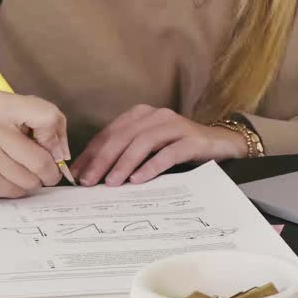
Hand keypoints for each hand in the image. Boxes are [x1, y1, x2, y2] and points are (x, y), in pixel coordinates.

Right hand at [0, 90, 69, 199]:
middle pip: (41, 159)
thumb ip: (52, 127)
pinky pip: (14, 191)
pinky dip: (17, 191)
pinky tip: (8, 181)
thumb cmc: (2, 134)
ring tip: (23, 174)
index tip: (52, 148)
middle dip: (50, 172)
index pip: (49, 118)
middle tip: (47, 173)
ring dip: (33, 183)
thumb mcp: (24, 117)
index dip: (57, 139)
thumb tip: (61, 155)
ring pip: (29, 180)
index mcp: (3, 103)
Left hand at [72, 105, 246, 186]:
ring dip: (124, 164)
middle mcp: (157, 116)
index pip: (110, 133)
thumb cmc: (178, 148)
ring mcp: (176, 126)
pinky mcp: (192, 140)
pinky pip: (168, 153)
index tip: (76, 175)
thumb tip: (92, 173)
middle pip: (123, 137)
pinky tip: (139, 180)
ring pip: (143, 143)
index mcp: (141, 114)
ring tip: (111, 183)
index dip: (91, 154)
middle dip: (102, 160)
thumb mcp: (148, 147)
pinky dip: (151, 166)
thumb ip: (125, 153)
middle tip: (89, 182)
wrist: (220, 143)